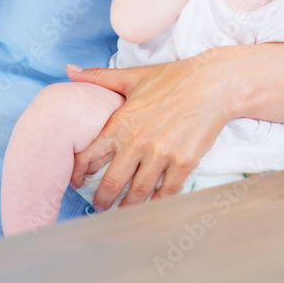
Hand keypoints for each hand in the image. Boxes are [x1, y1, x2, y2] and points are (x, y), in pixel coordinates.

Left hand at [65, 57, 236, 210]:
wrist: (214, 83)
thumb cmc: (174, 78)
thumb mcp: (134, 76)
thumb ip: (100, 78)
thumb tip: (69, 71)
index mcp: (121, 122)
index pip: (89, 156)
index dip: (79, 174)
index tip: (77, 182)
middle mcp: (138, 141)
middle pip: (111, 183)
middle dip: (102, 200)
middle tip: (99, 208)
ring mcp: (162, 154)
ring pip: (138, 193)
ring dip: (128, 207)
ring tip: (123, 212)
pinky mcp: (184, 162)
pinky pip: (166, 192)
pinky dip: (157, 203)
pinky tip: (152, 206)